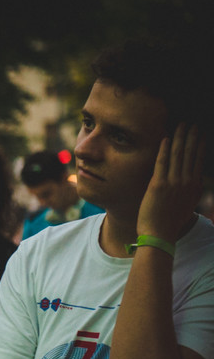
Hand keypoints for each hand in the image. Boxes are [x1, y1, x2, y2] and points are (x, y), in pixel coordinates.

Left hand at [137, 123, 205, 242]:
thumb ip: (191, 192)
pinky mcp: (158, 185)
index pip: (198, 160)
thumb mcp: (187, 205)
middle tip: (191, 123)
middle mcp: (186, 183)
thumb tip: (194, 181)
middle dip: (191, 137)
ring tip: (180, 125)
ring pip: (177, 155)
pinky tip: (165, 138)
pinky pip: (162, 163)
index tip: (200, 133)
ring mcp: (173, 183)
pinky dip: (164, 150)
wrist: (160, 235)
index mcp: (194, 187)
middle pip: (190, 154)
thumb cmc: (170, 222)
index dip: (199, 145)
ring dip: (179, 138)